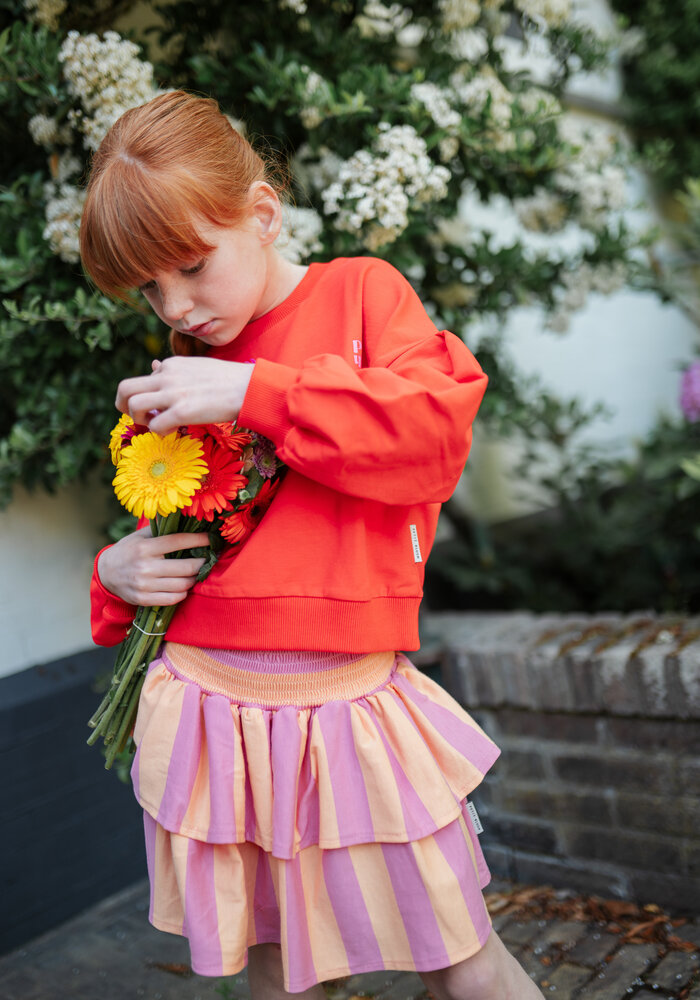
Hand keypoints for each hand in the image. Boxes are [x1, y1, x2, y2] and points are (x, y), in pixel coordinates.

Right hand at [97, 526, 210, 605]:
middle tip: (209, 558)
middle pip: (186, 567)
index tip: (211, 539)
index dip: (199, 540)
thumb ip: (160, 529)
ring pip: (182, 585)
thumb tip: (185, 517)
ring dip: (194, 578)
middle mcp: (145, 567)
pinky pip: (173, 599)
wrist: (106, 573)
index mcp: (145, 547)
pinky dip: (183, 593)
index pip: (178, 542)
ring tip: (197, 572)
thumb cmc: (128, 550)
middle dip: (202, 562)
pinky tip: (184, 586)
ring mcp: (144, 585)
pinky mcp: (143, 600)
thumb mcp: (139, 536)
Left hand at [116, 357, 254, 434]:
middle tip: (137, 417)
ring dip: (139, 420)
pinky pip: (155, 426)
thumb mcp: (196, 367)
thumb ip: (174, 370)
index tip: (160, 406)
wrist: (250, 387)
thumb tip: (154, 367)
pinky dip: (160, 432)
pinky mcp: (183, 412)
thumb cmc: (229, 380)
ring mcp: (173, 394)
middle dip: (123, 405)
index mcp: (171, 365)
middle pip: (125, 388)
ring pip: (133, 406)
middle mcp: (167, 376)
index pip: (143, 380)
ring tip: (156, 424)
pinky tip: (175, 430)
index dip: (147, 396)